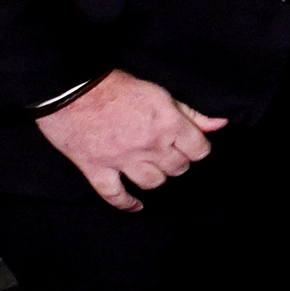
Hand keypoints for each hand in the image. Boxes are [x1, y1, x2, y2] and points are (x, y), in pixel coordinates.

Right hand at [35, 69, 226, 212]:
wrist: (70, 87)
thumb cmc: (115, 85)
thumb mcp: (159, 93)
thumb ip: (191, 113)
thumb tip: (220, 124)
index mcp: (168, 125)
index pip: (199, 151)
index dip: (197, 148)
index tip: (190, 145)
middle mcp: (150, 146)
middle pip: (178, 168)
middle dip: (177, 162)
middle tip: (168, 154)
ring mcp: (122, 160)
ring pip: (153, 183)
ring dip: (155, 177)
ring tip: (151, 169)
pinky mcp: (97, 168)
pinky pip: (115, 195)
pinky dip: (126, 203)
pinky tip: (135, 205)